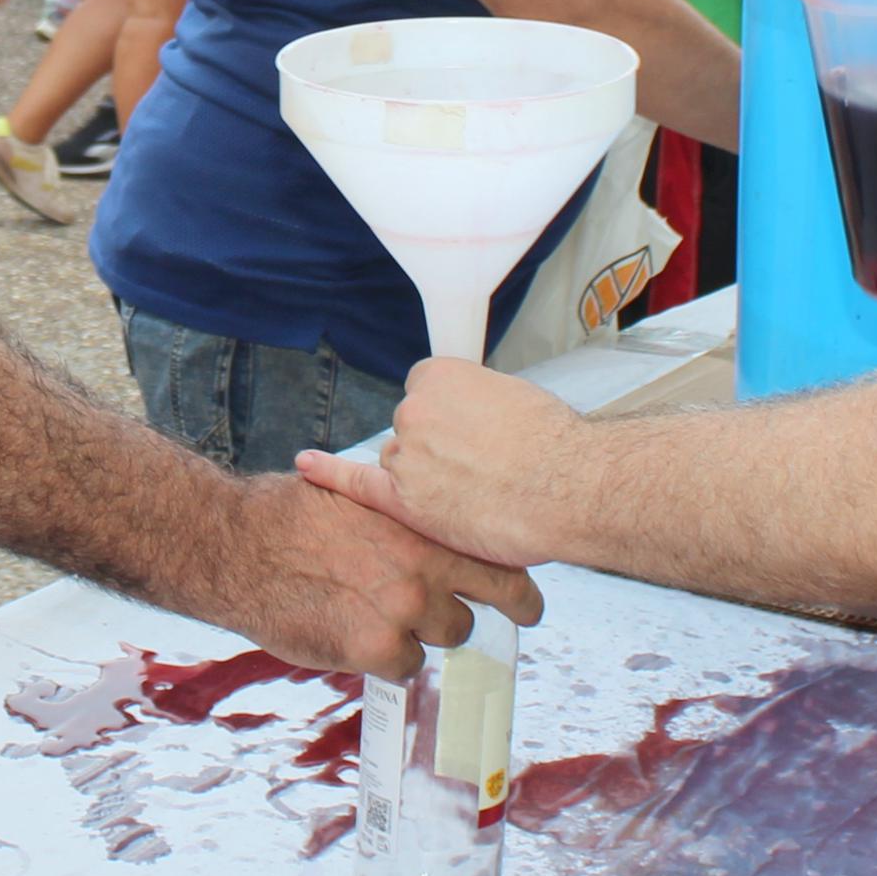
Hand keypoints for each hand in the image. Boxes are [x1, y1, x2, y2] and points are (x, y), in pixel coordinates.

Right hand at [203, 466, 541, 680]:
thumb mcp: (359, 498)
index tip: (529, 605)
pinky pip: (403, 667)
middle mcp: (423, 570)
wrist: (239, 547)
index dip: (520, 591)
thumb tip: (433, 532)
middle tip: (474, 626)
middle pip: (480, 612)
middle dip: (475, 619)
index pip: (499, 565)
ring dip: (421, 635)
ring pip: (442, 640)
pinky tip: (355, 635)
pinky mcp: (375, 649)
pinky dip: (386, 658)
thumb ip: (403, 519)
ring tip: (382, 617)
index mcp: (422, 528)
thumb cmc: (288, 514)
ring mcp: (402, 612)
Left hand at [294, 360, 596, 570]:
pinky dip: (328, 472)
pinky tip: (307, 463)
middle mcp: (413, 409)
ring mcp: (405, 453)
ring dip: (430, 481)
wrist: (569, 487)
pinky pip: (356, 483)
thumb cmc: (556, 445)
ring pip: (404, 467)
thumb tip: (472, 420)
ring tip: (480, 494)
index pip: (425, 395)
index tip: (474, 434)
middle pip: (412, 433)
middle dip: (441, 452)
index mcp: (439, 376)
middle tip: (488, 470)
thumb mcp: (516, 397)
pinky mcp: (404, 498)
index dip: (451, 420)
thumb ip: (476, 404)